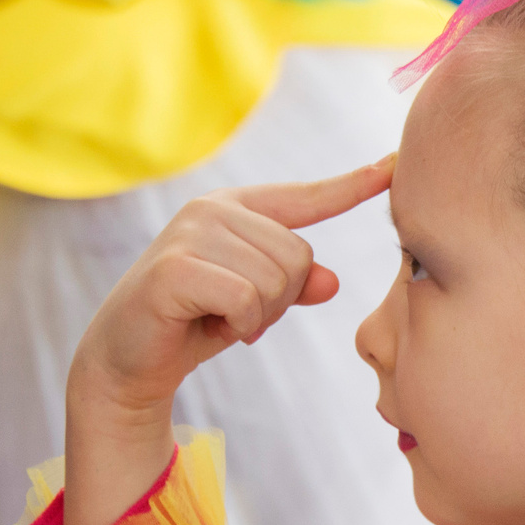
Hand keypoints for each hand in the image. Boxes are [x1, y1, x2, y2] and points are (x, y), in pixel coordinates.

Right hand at [63, 159, 391, 524]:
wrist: (128, 360)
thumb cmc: (194, 323)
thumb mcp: (255, 303)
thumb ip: (292, 285)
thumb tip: (330, 280)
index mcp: (237, 209)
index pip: (307, 196)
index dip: (354, 184)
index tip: (396, 165)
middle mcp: (213, 209)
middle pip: (299, 256)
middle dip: (279, 300)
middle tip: (236, 313)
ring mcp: (191, 233)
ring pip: (277, 279)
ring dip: (258, 316)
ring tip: (218, 317)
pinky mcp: (175, 267)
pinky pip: (247, 299)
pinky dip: (240, 325)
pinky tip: (210, 326)